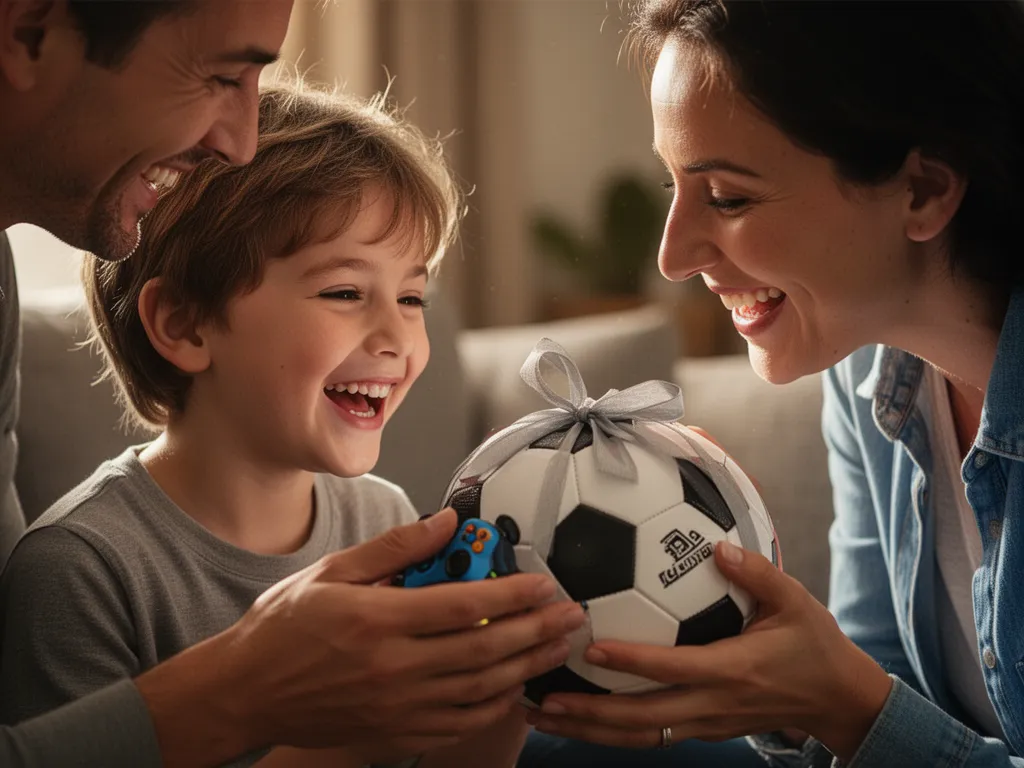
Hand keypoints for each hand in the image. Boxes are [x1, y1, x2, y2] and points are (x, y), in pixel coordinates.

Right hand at [138, 509, 583, 764]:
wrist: (246, 693)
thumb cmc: (284, 627)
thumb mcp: (332, 572)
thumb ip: (394, 548)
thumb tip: (446, 520)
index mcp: (379, 621)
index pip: (463, 607)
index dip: (511, 595)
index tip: (542, 583)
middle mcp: (395, 668)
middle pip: (484, 650)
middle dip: (537, 631)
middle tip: (572, 616)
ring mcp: (398, 707)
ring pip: (481, 689)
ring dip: (528, 667)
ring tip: (559, 648)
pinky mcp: (396, 734)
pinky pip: (460, 724)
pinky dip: (495, 708)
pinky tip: (516, 690)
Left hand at [525, 542, 891, 761]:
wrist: (837, 700)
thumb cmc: (814, 646)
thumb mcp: (796, 602)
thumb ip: (758, 573)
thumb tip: (717, 547)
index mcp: (731, 670)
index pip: (671, 670)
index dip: (630, 661)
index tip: (590, 647)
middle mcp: (711, 704)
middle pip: (641, 718)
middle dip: (589, 713)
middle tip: (541, 700)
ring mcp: (705, 723)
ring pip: (640, 736)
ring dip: (590, 730)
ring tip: (542, 717)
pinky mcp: (703, 729)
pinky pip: (652, 735)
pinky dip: (612, 731)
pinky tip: (580, 720)